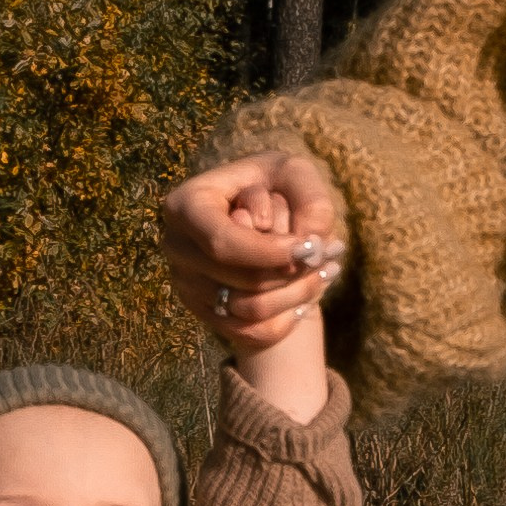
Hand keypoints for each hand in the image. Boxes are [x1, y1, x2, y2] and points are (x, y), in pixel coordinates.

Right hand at [161, 151, 346, 349]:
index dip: (267, 252)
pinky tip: (306, 298)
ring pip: (248, 310)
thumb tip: (309, 245)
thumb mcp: (294, 172)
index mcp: (186, 204)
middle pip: (239, 280)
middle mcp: (176, 246)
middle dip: (291, 272)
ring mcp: (186, 284)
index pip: (222, 242)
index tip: (310, 248)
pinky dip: (285, 320)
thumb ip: (309, 199)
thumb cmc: (273, 185)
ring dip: (296, 295)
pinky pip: (249, 333)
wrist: (258, 215)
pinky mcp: (202, 312)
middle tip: (329, 257)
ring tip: (326, 272)